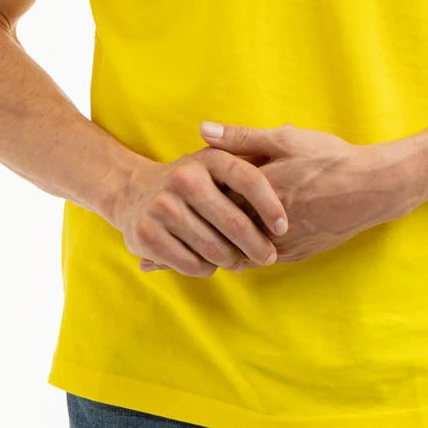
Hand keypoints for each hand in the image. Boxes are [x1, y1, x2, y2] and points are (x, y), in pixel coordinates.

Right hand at [112, 145, 287, 277]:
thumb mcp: (214, 165)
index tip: (283, 228)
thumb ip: (249, 165)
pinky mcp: (147, 234)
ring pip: (215, 249)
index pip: (249, 180)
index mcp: (207, 158)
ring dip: (233, 261)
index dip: (271, 206)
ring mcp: (163, 206)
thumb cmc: (191, 182)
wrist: (133, 192)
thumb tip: (295, 179)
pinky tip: (210, 262)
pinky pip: (192, 264)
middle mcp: (183, 178)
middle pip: (234, 222)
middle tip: (268, 257)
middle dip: (257, 246)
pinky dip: (207, 268)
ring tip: (240, 262)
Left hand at [139, 122, 411, 272]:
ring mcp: (283, 244)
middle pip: (214, 240)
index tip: (149, 220)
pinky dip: (237, 261)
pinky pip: (259, 262)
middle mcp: (266, 224)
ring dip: (208, 259)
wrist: (376, 187)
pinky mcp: (298, 254)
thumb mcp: (285, 139)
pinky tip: (223, 259)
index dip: (176, 217)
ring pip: (235, 257)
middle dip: (181, 248)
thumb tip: (201, 130)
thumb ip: (241, 138)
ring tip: (175, 264)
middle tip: (147, 261)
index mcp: (258, 192)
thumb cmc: (330, 157)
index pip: (208, 207)